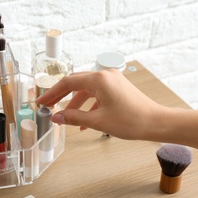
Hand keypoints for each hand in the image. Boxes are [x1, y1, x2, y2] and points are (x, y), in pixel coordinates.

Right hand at [36, 70, 162, 139]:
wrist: (157, 122)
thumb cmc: (131, 121)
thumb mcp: (98, 121)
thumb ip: (74, 117)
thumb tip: (56, 118)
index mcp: (99, 79)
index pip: (68, 83)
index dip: (52, 93)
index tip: (41, 102)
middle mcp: (105, 75)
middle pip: (75, 83)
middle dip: (60, 96)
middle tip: (47, 106)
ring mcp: (112, 81)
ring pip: (86, 90)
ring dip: (74, 104)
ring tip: (65, 118)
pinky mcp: (117, 88)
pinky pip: (97, 94)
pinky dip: (88, 106)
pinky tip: (84, 121)